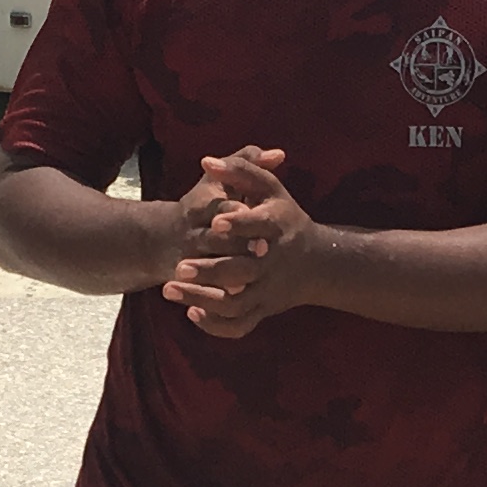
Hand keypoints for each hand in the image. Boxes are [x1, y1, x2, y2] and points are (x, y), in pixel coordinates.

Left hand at [161, 148, 337, 338]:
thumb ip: (241, 170)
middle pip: (243, 272)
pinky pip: (240, 325)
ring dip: (202, 299)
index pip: (260, 226)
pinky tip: (191, 312)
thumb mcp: (270, 189)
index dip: (240, 224)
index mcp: (277, 227)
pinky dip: (216, 325)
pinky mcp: (263, 310)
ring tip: (170, 289)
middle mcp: (273, 261)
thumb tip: (206, 161)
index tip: (216, 221)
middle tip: (179, 266)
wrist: (316, 263)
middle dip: (211, 271)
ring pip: (236, 304)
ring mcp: (267, 290)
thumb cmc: (286, 218)